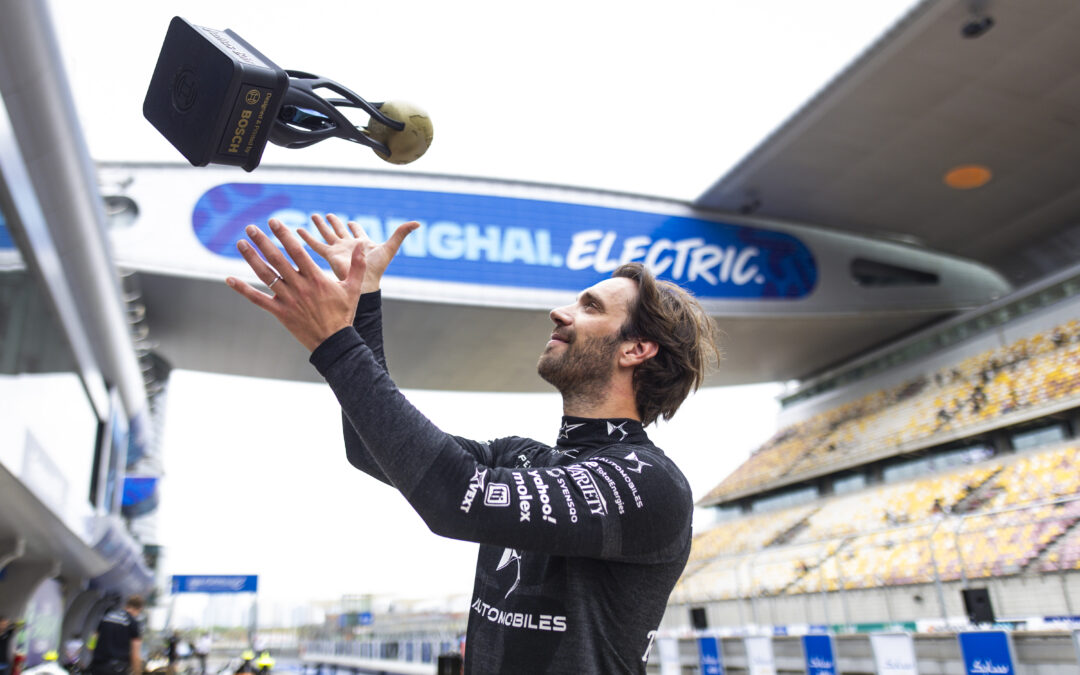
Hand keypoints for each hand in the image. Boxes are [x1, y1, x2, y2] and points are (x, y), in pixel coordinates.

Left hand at [225, 218, 367, 351]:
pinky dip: (243, 289)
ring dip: (252, 258)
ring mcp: (287, 299)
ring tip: (241, 243)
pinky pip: (258, 299)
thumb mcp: (353, 288)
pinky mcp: (279, 312)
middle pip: (277, 259)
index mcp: (315, 278)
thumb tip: (362, 246)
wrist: (334, 342)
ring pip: (266, 275)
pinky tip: (229, 279)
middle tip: (251, 227)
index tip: (274, 222)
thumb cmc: (343, 314)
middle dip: (263, 241)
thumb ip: (357, 266)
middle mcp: (299, 286)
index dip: (284, 235)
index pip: (296, 251)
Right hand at [297, 214, 417, 291]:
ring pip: (327, 235)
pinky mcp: (329, 255)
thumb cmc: (378, 268)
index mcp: (362, 244)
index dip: (355, 227)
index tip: (351, 222)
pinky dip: (307, 237)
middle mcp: (349, 246)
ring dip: (320, 226)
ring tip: (313, 216)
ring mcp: (338, 250)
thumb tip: (418, 222)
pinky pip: (316, 244)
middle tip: (327, 215)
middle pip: (340, 231)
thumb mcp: (390, 247)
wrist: (365, 283)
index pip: (357, 232)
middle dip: (334, 223)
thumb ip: (401, 233)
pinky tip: (297, 230)